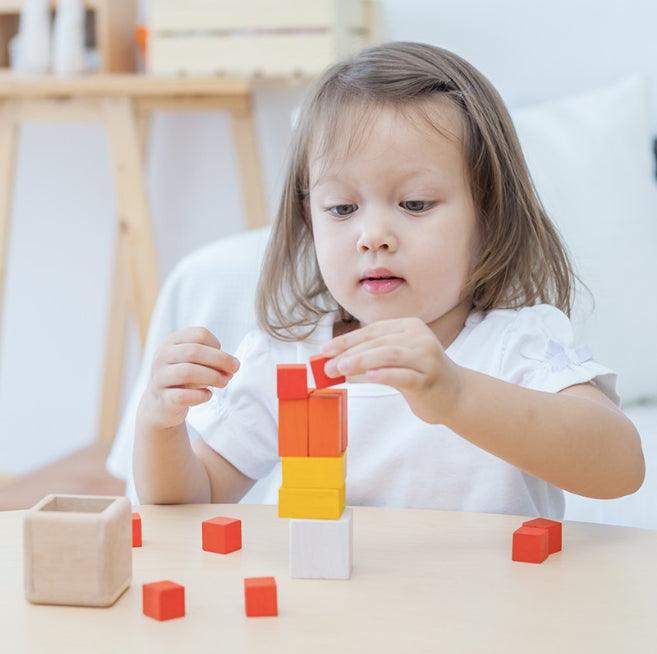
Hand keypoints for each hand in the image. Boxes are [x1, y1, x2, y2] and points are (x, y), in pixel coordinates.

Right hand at [138, 326, 239, 430]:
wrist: (160, 404)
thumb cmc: (183, 378)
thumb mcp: (194, 363)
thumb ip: (212, 360)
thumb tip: (233, 366)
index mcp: (172, 341)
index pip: (199, 334)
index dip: (217, 345)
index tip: (224, 359)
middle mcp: (163, 356)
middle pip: (194, 351)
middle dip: (220, 360)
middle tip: (234, 370)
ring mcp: (160, 377)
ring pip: (187, 372)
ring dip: (212, 377)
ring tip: (224, 383)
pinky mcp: (163, 398)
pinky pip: (182, 396)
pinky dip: (199, 395)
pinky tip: (208, 395)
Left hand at [321, 317, 462, 424]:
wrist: (456, 395)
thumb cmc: (420, 376)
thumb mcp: (396, 362)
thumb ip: (370, 359)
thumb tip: (335, 364)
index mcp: (410, 326)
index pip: (372, 330)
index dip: (346, 340)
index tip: (325, 350)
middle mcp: (420, 338)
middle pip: (378, 342)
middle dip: (349, 353)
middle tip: (328, 365)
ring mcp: (427, 357)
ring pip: (388, 355)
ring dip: (361, 362)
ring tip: (340, 370)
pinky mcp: (429, 378)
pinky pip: (403, 375)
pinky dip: (383, 374)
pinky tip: (367, 377)